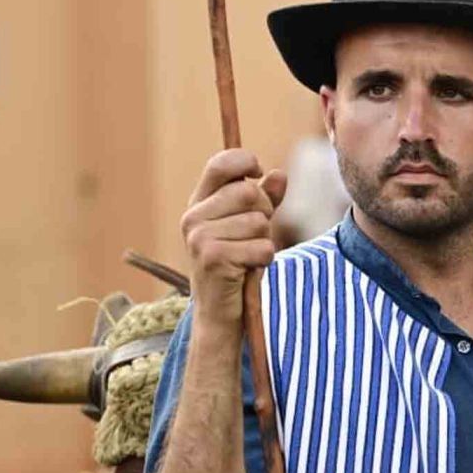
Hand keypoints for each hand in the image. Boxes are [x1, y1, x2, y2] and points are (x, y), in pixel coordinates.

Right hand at [180, 149, 288, 323]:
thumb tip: (279, 174)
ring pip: (258, 222)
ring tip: (248, 255)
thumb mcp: (251, 226)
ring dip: (264, 241)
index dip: (245, 162)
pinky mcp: (213, 259)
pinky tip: (248, 269)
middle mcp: (193, 216)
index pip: (221, 164)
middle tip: (254, 236)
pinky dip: (265, 259)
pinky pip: (262, 248)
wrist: (221, 310)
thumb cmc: (238, 263)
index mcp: (199, 202)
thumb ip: (266, 199)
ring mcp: (199, 238)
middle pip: (249, 192)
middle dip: (264, 214)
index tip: (257, 173)